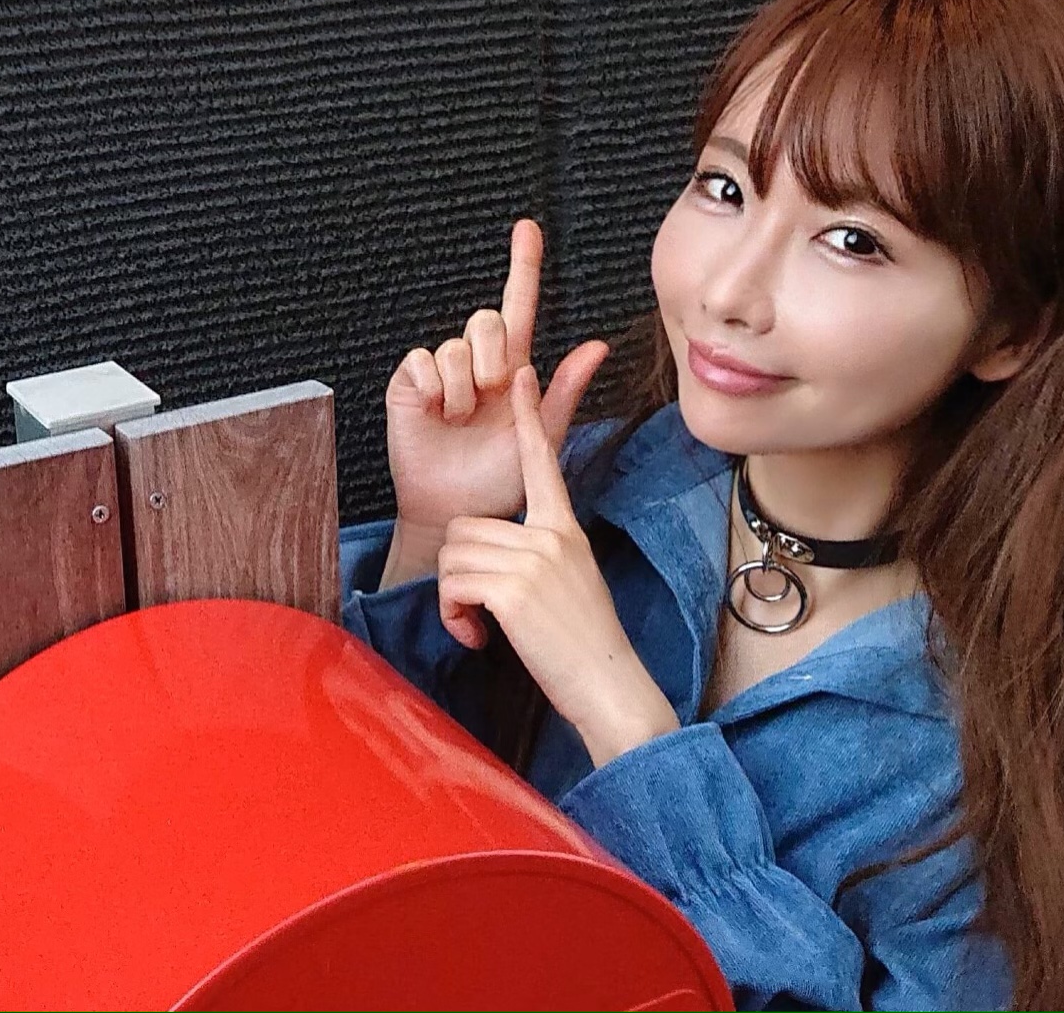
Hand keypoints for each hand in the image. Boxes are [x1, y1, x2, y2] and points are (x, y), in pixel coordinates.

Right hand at [384, 218, 609, 549]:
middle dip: (494, 355)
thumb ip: (564, 390)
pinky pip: (422, 361)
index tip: (527, 228)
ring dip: (465, 386)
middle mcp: (475, 363)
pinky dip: (436, 388)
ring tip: (463, 419)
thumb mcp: (541, 435)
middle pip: (486, 318)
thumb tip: (598, 345)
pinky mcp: (409, 386)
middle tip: (494, 393)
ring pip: (454, 344)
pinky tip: (438, 413)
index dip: (523, 265)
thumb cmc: (499, 479)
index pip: (519, 306)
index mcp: (511, 369)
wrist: (459, 513)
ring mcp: (440, 374)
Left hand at [436, 364, 677, 766]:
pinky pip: (453, 583)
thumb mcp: (570, 582)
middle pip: (465, 526)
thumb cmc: (585, 647)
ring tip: (483, 626)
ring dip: (454, 597)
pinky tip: (478, 637)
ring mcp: (533, 559)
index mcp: (565, 527)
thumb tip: (494, 555)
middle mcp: (550, 534)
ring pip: (453, 555)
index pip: (543, 462)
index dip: (529, 419)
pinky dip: (454, 616)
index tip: (524, 374)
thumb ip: (538, 556)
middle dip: (458, 572)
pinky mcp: (514, 588)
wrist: (610, 687)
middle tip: (480, 611)